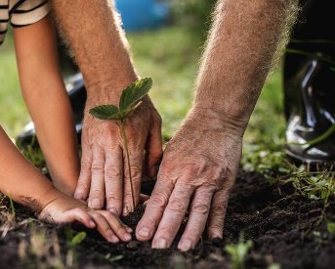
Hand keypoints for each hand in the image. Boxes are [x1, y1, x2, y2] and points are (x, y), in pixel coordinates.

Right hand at [38, 194, 132, 242]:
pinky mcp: (68, 211)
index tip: (130, 234)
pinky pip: (79, 214)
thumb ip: (92, 222)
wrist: (47, 201)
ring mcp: (80, 209)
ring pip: (97, 217)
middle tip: (128, 238)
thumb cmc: (64, 211)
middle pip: (108, 216)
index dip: (121, 224)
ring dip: (107, 228)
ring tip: (115, 239)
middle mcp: (89, 209)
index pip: (110, 216)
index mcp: (93, 211)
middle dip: (119, 227)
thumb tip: (103, 231)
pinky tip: (91, 225)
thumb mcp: (81, 218)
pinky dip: (86, 219)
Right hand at [75, 88, 162, 215]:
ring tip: (95, 210)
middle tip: (113, 216)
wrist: (110, 81)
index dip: (131, 191)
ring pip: (97, 172)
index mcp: (133, 138)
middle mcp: (114, 141)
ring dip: (96, 193)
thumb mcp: (154, 121)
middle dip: (113, 197)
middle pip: (113, 174)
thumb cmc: (137, 103)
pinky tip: (80, 194)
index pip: (132, 170)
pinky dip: (83, 181)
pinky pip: (85, 164)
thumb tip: (152, 173)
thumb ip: (155, 148)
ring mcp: (98, 141)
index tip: (130, 209)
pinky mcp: (87, 140)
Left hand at [135, 108, 242, 250]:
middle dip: (166, 229)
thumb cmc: (187, 136)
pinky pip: (220, 206)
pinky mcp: (225, 181)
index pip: (158, 199)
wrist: (216, 119)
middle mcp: (189, 175)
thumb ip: (161, 176)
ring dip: (190, 231)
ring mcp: (209, 179)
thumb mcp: (168, 153)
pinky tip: (211, 238)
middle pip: (176, 207)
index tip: (141, 235)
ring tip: (183, 248)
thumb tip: (149, 201)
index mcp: (171, 168)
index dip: (149, 218)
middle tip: (158, 246)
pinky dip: (216, 223)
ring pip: (198, 210)